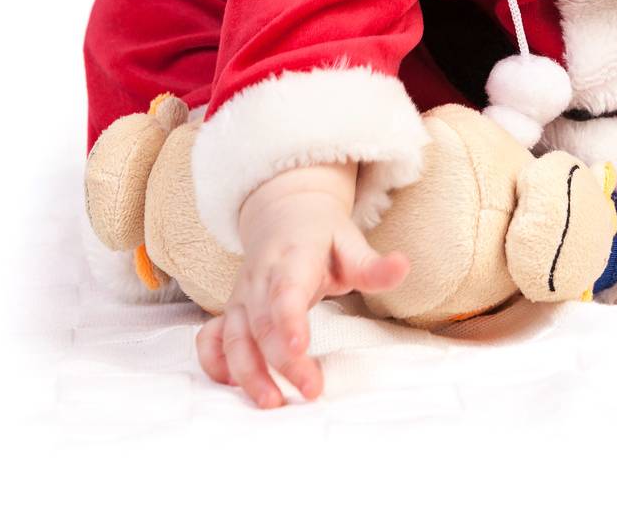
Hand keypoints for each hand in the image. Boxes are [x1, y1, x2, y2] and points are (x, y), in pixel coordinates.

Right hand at [195, 162, 410, 407]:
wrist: (284, 214)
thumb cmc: (322, 236)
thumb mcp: (351, 242)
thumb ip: (373, 265)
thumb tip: (404, 266)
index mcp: (292, 258)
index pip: (286, 291)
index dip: (289, 319)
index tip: (301, 347)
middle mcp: (260, 279)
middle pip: (263, 324)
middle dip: (282, 361)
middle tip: (310, 390)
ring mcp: (241, 297)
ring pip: (234, 337)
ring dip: (247, 372)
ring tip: (272, 402)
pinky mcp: (231, 312)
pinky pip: (212, 339)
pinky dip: (214, 362)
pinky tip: (230, 387)